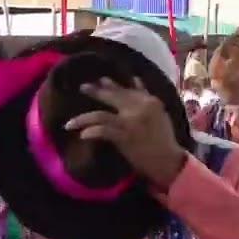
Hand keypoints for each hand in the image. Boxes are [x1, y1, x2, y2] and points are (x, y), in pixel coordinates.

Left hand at [65, 78, 187, 188]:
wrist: (168, 160)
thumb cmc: (164, 138)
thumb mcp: (159, 112)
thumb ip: (145, 95)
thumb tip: (135, 79)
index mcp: (149, 100)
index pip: (127, 89)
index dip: (112, 85)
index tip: (101, 82)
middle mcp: (139, 108)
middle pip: (112, 97)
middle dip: (95, 92)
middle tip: (83, 88)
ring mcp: (130, 122)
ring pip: (101, 115)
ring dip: (83, 118)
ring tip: (70, 122)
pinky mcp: (124, 137)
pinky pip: (103, 131)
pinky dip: (91, 132)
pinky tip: (83, 135)